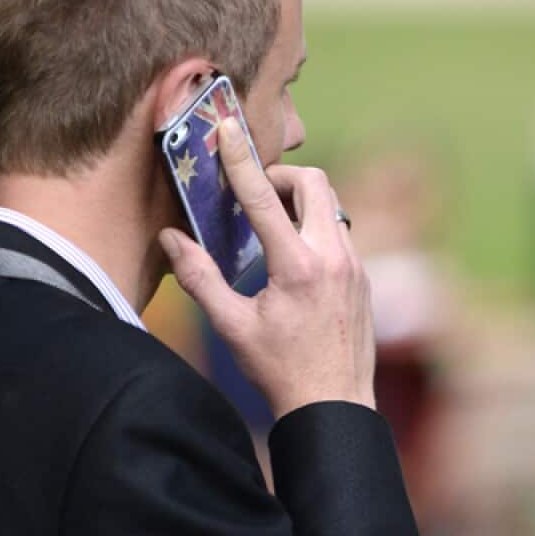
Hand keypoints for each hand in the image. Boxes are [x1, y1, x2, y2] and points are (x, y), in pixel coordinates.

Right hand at [158, 118, 374, 418]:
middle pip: (312, 183)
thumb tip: (171, 238)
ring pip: (331, 206)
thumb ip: (200, 277)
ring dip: (299, 203)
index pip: (262, 197)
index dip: (241, 158)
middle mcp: (332, 257)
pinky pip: (340, 233)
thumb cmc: (280, 370)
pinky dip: (315, 229)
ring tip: (270, 228)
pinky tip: (294, 259)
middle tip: (254, 195)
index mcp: (296, 266)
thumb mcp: (231, 326)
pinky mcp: (364, 277)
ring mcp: (355, 265)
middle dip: (281, 177)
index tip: (229, 128)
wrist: (334, 407)